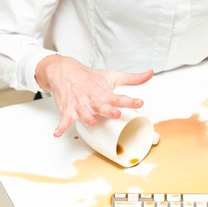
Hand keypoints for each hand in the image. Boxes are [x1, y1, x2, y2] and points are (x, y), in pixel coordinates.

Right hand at [35, 55, 152, 136]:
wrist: (66, 71)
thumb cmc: (91, 78)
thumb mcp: (113, 77)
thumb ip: (132, 79)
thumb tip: (150, 74)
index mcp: (106, 95)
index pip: (120, 99)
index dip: (130, 101)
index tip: (140, 102)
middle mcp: (94, 101)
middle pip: (103, 107)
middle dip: (109, 111)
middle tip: (116, 113)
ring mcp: (81, 105)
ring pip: (84, 113)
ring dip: (87, 117)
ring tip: (91, 122)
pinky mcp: (68, 109)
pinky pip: (64, 119)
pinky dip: (61, 126)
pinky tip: (58, 133)